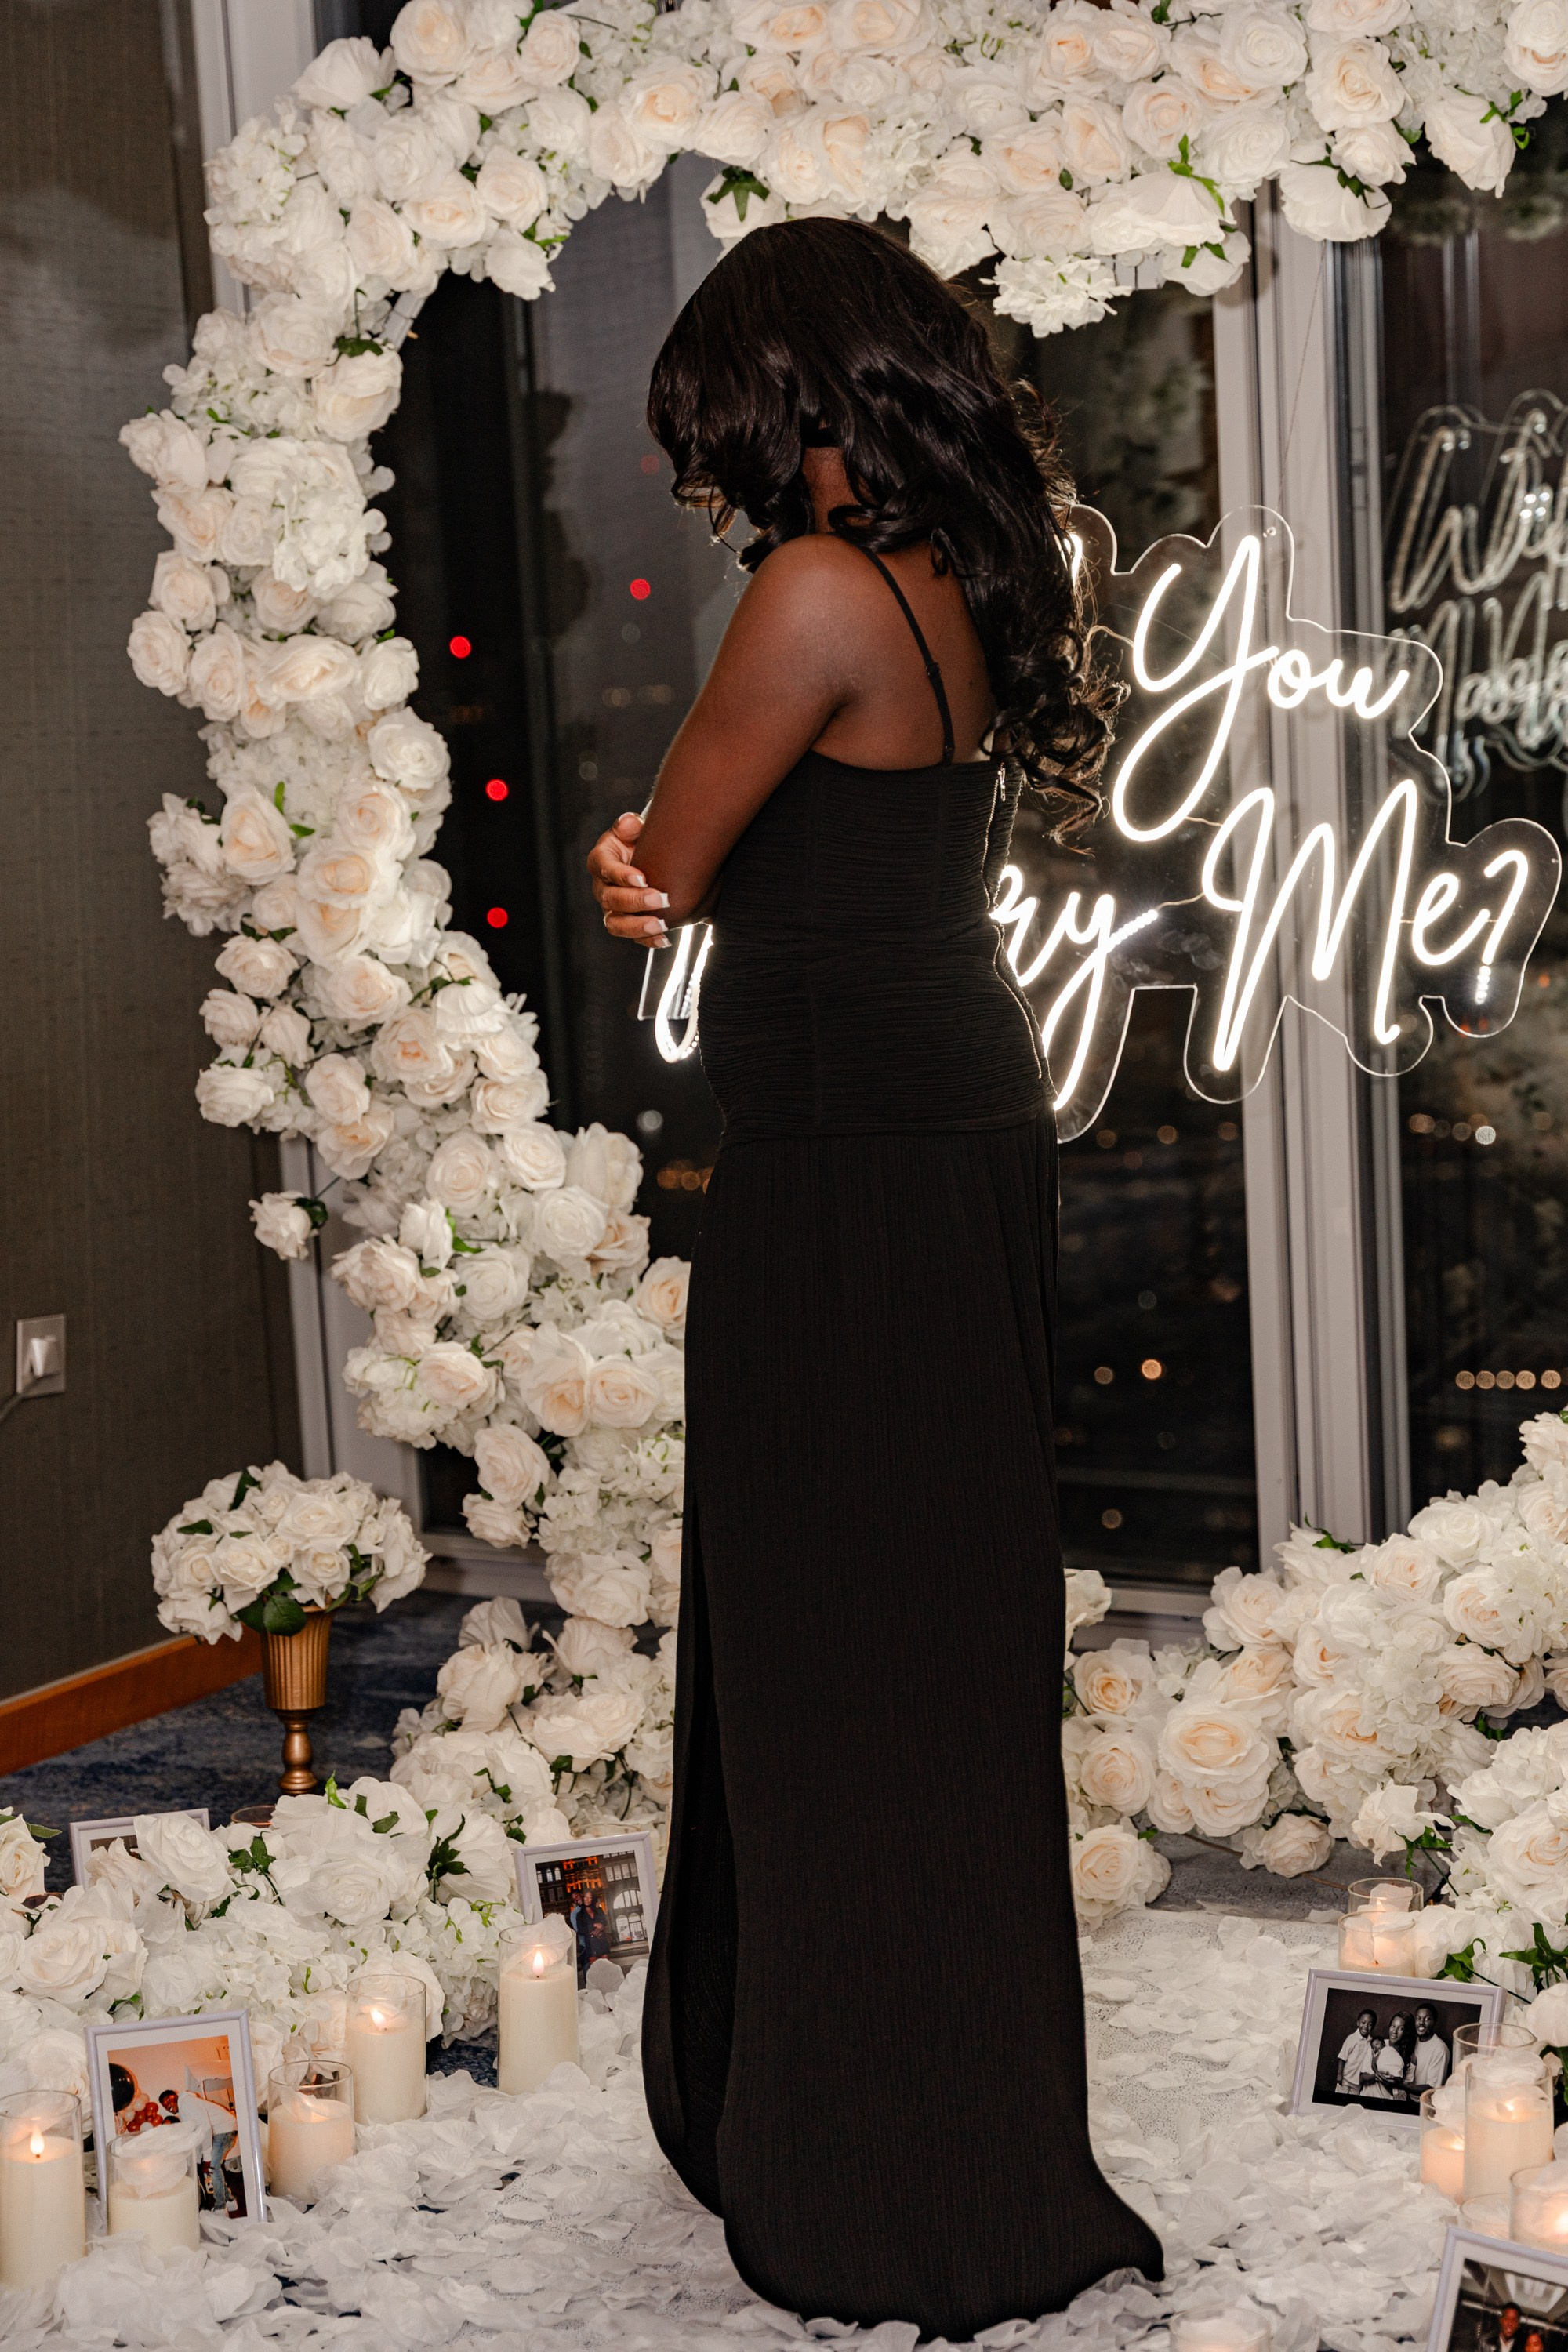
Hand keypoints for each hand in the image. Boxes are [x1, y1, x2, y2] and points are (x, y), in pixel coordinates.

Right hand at [587, 811, 669, 945]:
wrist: (648, 857)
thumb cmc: (638, 841)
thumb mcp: (633, 828)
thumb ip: (630, 825)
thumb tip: (630, 824)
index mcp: (601, 860)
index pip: (605, 868)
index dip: (621, 875)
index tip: (642, 878)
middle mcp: (602, 886)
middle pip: (610, 898)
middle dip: (635, 901)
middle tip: (660, 899)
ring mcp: (611, 908)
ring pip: (615, 923)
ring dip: (638, 926)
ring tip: (660, 925)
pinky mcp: (624, 922)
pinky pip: (631, 936)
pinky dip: (647, 940)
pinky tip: (663, 938)